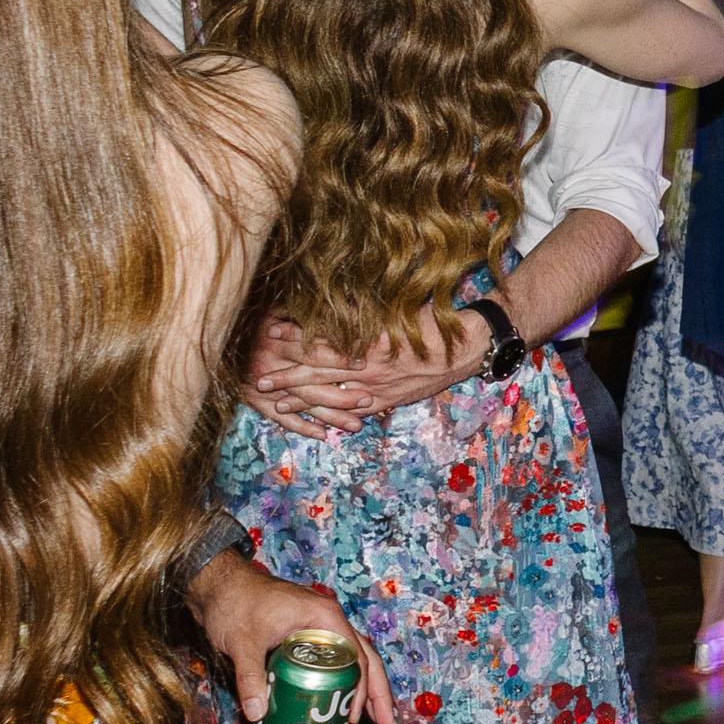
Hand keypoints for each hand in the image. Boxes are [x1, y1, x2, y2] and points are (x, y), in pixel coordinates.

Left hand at [186, 550, 375, 723]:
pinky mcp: (304, 638)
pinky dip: (339, 682)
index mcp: (324, 617)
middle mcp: (328, 622)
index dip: (361, 688)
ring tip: (368, 720)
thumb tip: (258, 715)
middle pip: (364, 659)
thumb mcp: (243, 641)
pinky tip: (335, 703)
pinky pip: (331, 661)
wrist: (216, 583)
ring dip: (362, 688)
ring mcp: (318, 629)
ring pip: (351, 660)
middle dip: (377, 692)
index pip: (355, 655)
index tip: (356, 717)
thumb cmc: (234, 602)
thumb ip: (249, 677)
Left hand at [249, 306, 495, 438]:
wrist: (463, 349)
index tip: (272, 332)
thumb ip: (366, 310)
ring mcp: (375, 389)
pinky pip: (353, 413)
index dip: (295, 337)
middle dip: (287, 377)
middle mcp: (366, 368)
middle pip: (318, 373)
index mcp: (366, 341)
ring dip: (302, 401)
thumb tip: (339, 300)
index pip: (321, 340)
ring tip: (276, 405)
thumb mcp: (396, 309)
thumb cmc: (430, 322)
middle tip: (260, 380)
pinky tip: (316, 423)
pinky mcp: (386, 402)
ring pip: (331, 397)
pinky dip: (333, 418)